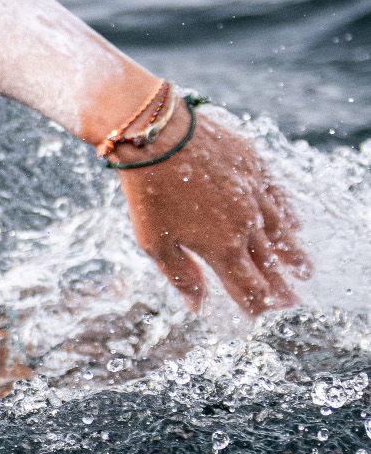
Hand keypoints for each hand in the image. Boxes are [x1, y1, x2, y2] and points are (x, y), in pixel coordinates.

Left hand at [115, 105, 310, 315]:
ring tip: (304, 270)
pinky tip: (293, 225)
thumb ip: (181, 275)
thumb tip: (199, 305)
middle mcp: (246, 225)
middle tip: (291, 303)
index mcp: (221, 248)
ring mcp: (255, 195)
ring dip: (293, 254)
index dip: (254, 306)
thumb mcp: (155, 241)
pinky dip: (287, 216)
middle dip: (280, 287)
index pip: (247, 287)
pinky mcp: (256, 169)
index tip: (257, 317)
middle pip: (269, 264)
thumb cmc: (149, 191)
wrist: (157, 137)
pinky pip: (279, 198)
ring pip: (281, 232)